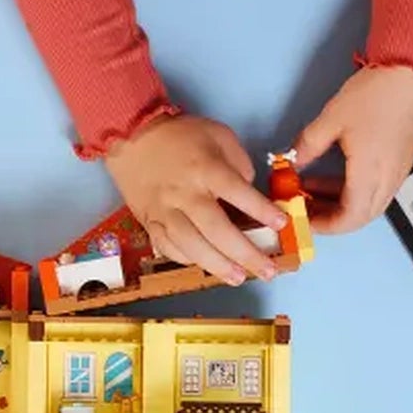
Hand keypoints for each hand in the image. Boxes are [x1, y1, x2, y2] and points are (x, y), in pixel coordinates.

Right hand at [106, 114, 288, 284]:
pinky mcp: (149, 221)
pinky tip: (205, 265)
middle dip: (245, 253)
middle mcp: (185, 193)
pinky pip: (167, 247)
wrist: (131, 135)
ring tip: (239, 278)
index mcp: (206, 168)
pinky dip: (187, 260)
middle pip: (217, 229)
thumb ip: (239, 164)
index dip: (262, 210)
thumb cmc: (180, 135)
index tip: (281, 224)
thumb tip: (250, 196)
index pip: (238, 193)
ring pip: (191, 245)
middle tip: (268, 270)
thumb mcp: (218, 135)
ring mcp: (164, 210)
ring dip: (217, 265)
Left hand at [292, 66, 412, 233]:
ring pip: (370, 202)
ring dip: (341, 201)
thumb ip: (308, 146)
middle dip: (329, 216)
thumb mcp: (332, 119)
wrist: (412, 71)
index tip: (303, 217)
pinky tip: (338, 171)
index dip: (323, 225)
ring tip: (313, 186)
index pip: (348, 220)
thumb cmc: (377, 93)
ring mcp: (399, 171)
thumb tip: (292, 161)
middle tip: (304, 204)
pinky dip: (356, 188)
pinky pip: (379, 187)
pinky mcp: (402, 160)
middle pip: (360, 216)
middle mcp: (389, 180)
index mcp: (370, 175)